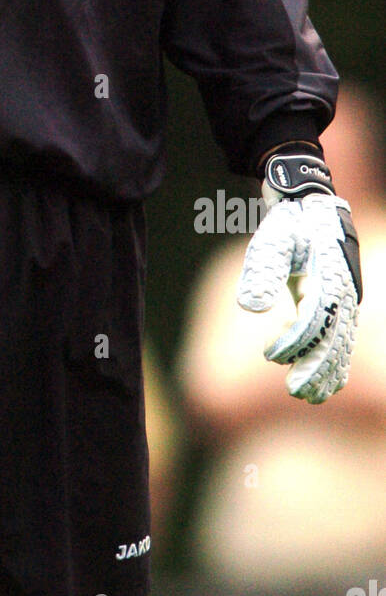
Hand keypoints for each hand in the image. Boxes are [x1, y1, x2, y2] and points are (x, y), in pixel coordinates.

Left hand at [236, 151, 361, 403]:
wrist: (308, 199)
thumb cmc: (288, 220)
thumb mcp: (271, 239)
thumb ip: (262, 271)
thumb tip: (250, 308)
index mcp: (328, 277)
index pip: (313, 320)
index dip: (295, 342)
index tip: (272, 354)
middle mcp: (342, 290)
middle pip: (334, 337)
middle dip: (317, 368)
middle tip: (298, 394)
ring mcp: (345, 294)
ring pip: (341, 339)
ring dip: (329, 368)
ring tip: (313, 396)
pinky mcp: (340, 296)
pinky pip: (342, 332)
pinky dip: (336, 356)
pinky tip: (329, 378)